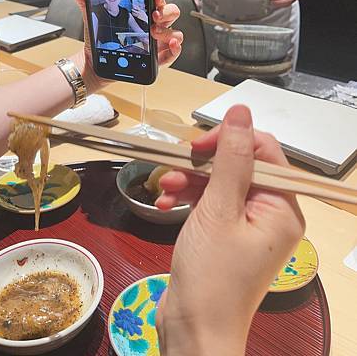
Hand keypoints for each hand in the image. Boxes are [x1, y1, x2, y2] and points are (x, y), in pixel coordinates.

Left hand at [73, 0, 182, 91]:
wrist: (94, 63)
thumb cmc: (98, 40)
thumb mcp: (93, 19)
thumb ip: (86, 2)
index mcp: (141, 14)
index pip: (156, 1)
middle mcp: (152, 27)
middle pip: (171, 13)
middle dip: (166, 12)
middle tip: (154, 16)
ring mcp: (157, 43)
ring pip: (175, 33)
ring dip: (169, 31)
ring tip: (154, 33)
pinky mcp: (156, 60)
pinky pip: (172, 54)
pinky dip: (175, 50)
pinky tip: (172, 46)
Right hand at [155, 105, 304, 355]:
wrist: (193, 331)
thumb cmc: (211, 274)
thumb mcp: (219, 209)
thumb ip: (231, 158)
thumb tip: (241, 113)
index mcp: (282, 207)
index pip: (263, 150)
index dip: (229, 140)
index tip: (196, 146)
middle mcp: (271, 213)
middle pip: (238, 165)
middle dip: (202, 165)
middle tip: (173, 167)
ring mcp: (248, 226)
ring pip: (220, 183)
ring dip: (189, 181)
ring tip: (162, 188)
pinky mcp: (226, 236)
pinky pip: (210, 204)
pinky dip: (188, 199)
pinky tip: (164, 204)